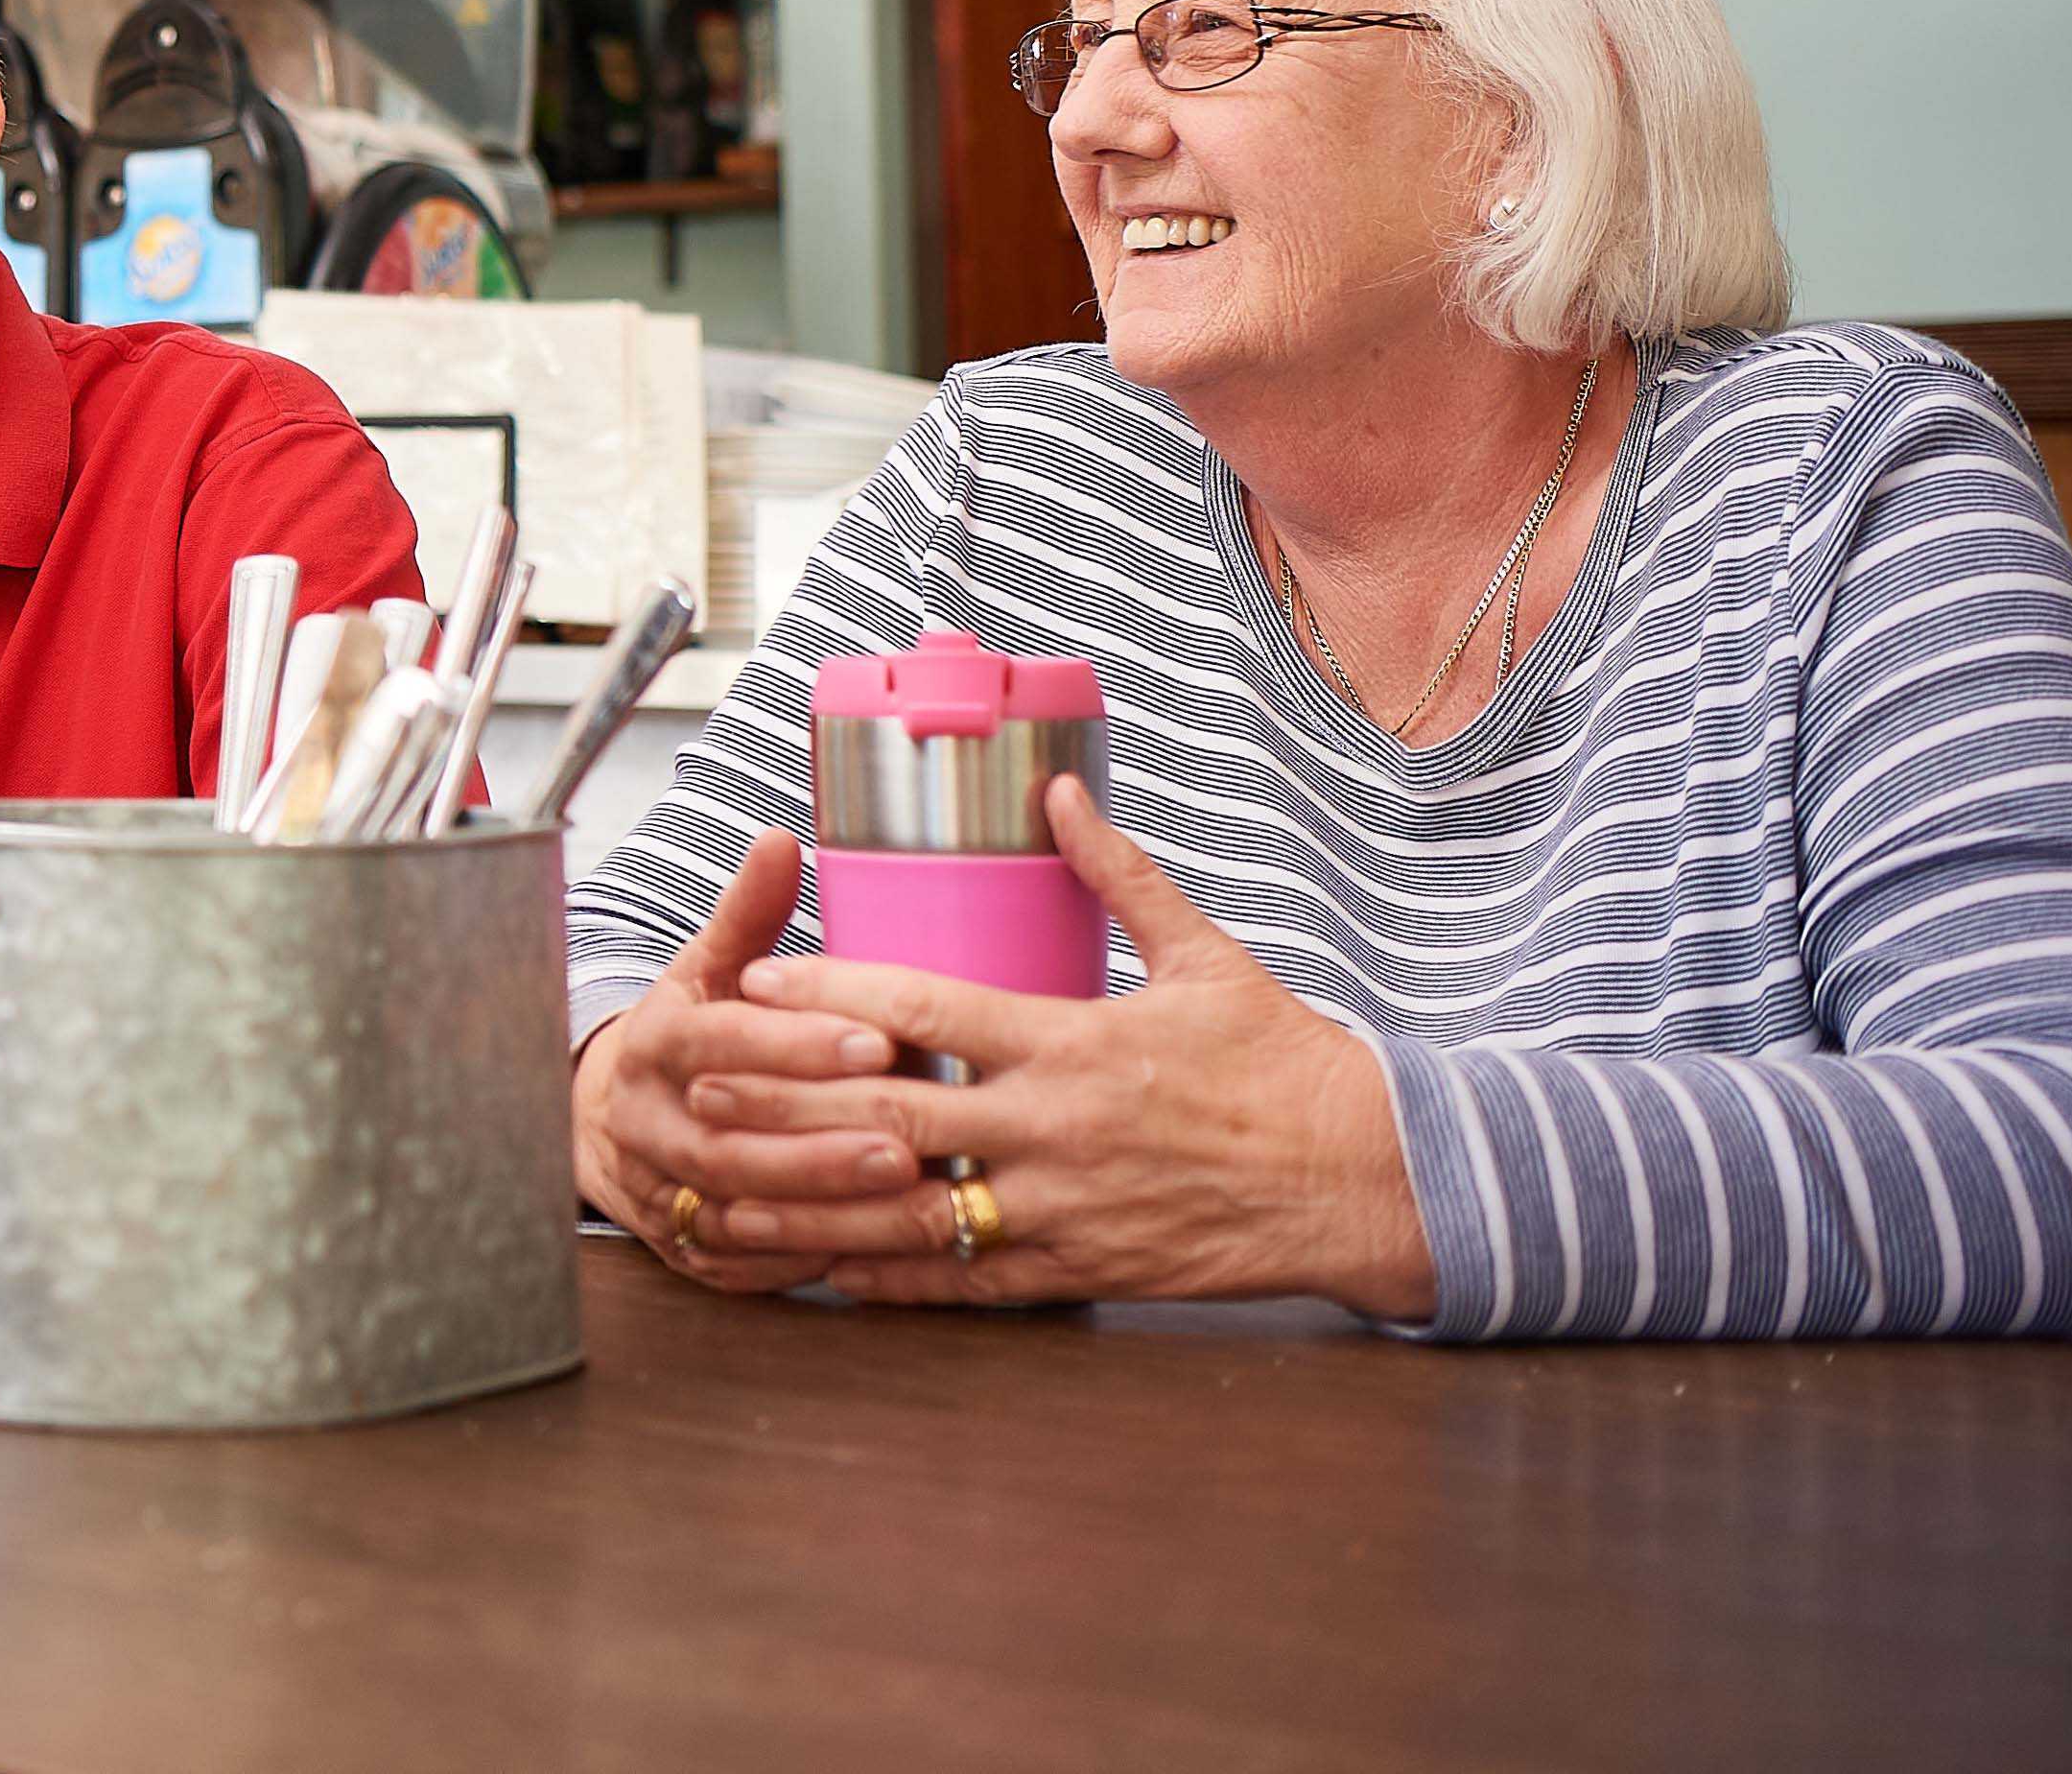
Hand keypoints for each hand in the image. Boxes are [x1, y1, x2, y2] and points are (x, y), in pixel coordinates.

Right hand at [571, 830, 893, 1295]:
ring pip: (737, 1210)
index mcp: (652, 1043)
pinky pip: (745, 1264)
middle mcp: (644, 1122)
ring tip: (908, 1194)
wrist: (613, 1122)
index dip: (792, 1045)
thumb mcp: (709, 970)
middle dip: (817, 1142)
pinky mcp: (684, 1251)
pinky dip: (806, 1259)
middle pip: (726, 1141)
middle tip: (908, 1136)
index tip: (874, 1040)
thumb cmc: (688, 1036)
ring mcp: (659, 1194)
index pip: (717, 1043)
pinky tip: (876, 1247)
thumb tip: (780, 838)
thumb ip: (748, 913)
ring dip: (821, 1206)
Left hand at [691, 779, 1435, 1317]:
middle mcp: (1055, 1127)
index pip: (923, 1012)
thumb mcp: (1205, 956)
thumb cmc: (1288, 1062)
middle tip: (702, 1084)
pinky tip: (833, 1272)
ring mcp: (1067, 1207)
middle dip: (787, 1101)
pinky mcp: (1088, 1270)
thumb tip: (1064, 789)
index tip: (756, 979)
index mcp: (1073, 1040)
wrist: (1370, 1179)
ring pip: (913, 1212)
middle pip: (889, 1115)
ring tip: (732, 1192)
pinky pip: (973, 1283)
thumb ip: (1121, 876)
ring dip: (815, 1203)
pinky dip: (897, 1280)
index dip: (829, 996)